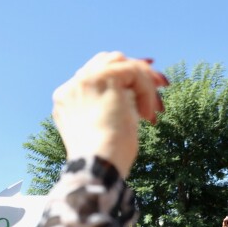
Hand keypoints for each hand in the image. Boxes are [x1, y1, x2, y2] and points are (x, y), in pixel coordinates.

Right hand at [52, 53, 166, 177]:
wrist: (98, 165)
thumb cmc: (105, 159)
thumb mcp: (106, 129)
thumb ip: (112, 107)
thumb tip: (134, 96)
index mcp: (67, 100)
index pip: (95, 76)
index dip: (122, 78)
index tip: (146, 90)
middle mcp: (72, 87)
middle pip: (107, 61)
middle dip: (135, 72)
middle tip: (160, 85)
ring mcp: (85, 81)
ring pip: (121, 63)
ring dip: (143, 81)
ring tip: (155, 107)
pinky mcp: (103, 78)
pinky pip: (133, 71)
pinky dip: (146, 90)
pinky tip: (149, 114)